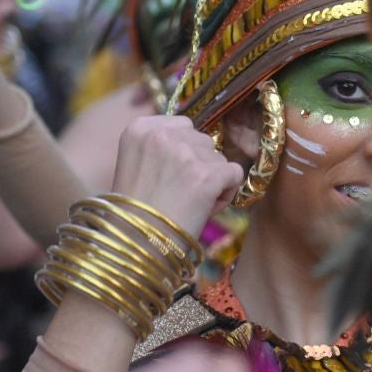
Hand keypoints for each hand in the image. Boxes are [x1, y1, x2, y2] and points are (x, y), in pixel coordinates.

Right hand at [111, 116, 242, 238]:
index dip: (183, 152)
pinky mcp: (208, 175)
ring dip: (211, 180)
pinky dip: (226, 193)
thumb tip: (200, 139)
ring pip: (219, 157)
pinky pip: (235, 173)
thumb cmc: (136, 213)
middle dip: (198, 165)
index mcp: (139, 128)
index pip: (183, 125)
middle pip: (203, 140)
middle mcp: (161, 134)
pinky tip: (204, 208)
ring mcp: (185, 153)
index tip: (167, 176)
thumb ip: (162, 145)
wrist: (136, 246)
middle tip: (178, 194)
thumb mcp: (136, 165)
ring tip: (187, 204)